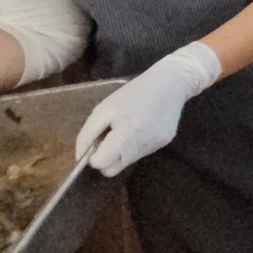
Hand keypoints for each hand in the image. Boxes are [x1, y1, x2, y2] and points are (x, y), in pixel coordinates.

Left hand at [75, 42, 220, 175]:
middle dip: (106, 158)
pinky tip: (141, 127)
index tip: (95, 144)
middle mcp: (143, 144)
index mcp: (127, 132)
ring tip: (126, 128)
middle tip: (108, 138)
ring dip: (120, 151)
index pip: (103, 164)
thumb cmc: (134, 93)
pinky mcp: (164, 144)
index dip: (94, 158)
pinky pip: (140, 153)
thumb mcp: (103, 108)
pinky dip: (134, 145)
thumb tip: (81, 157)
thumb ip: (88, 135)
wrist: (171, 82)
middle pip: (114, 169)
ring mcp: (155, 146)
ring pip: (127, 162)